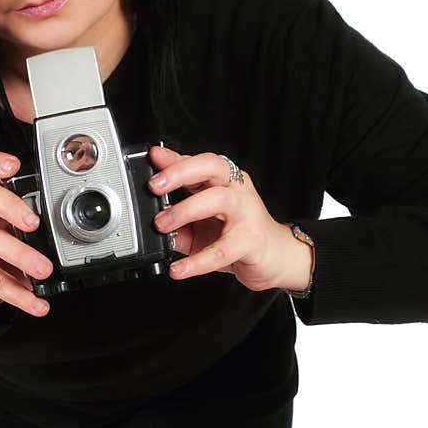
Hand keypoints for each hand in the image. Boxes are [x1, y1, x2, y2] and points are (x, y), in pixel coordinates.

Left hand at [147, 146, 312, 292]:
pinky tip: (179, 269)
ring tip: (162, 225)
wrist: (279, 258)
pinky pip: (222, 250)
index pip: (198, 162)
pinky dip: (198, 261)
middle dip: (180, 172)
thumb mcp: (201, 226)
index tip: (153, 158)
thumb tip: (149, 224)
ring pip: (217, 200)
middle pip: (211, 167)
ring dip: (185, 210)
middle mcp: (237, 190)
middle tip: (154, 187)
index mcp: (224, 181)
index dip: (174, 159)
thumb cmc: (240, 236)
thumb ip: (177, 221)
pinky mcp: (251, 240)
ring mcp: (247, 212)